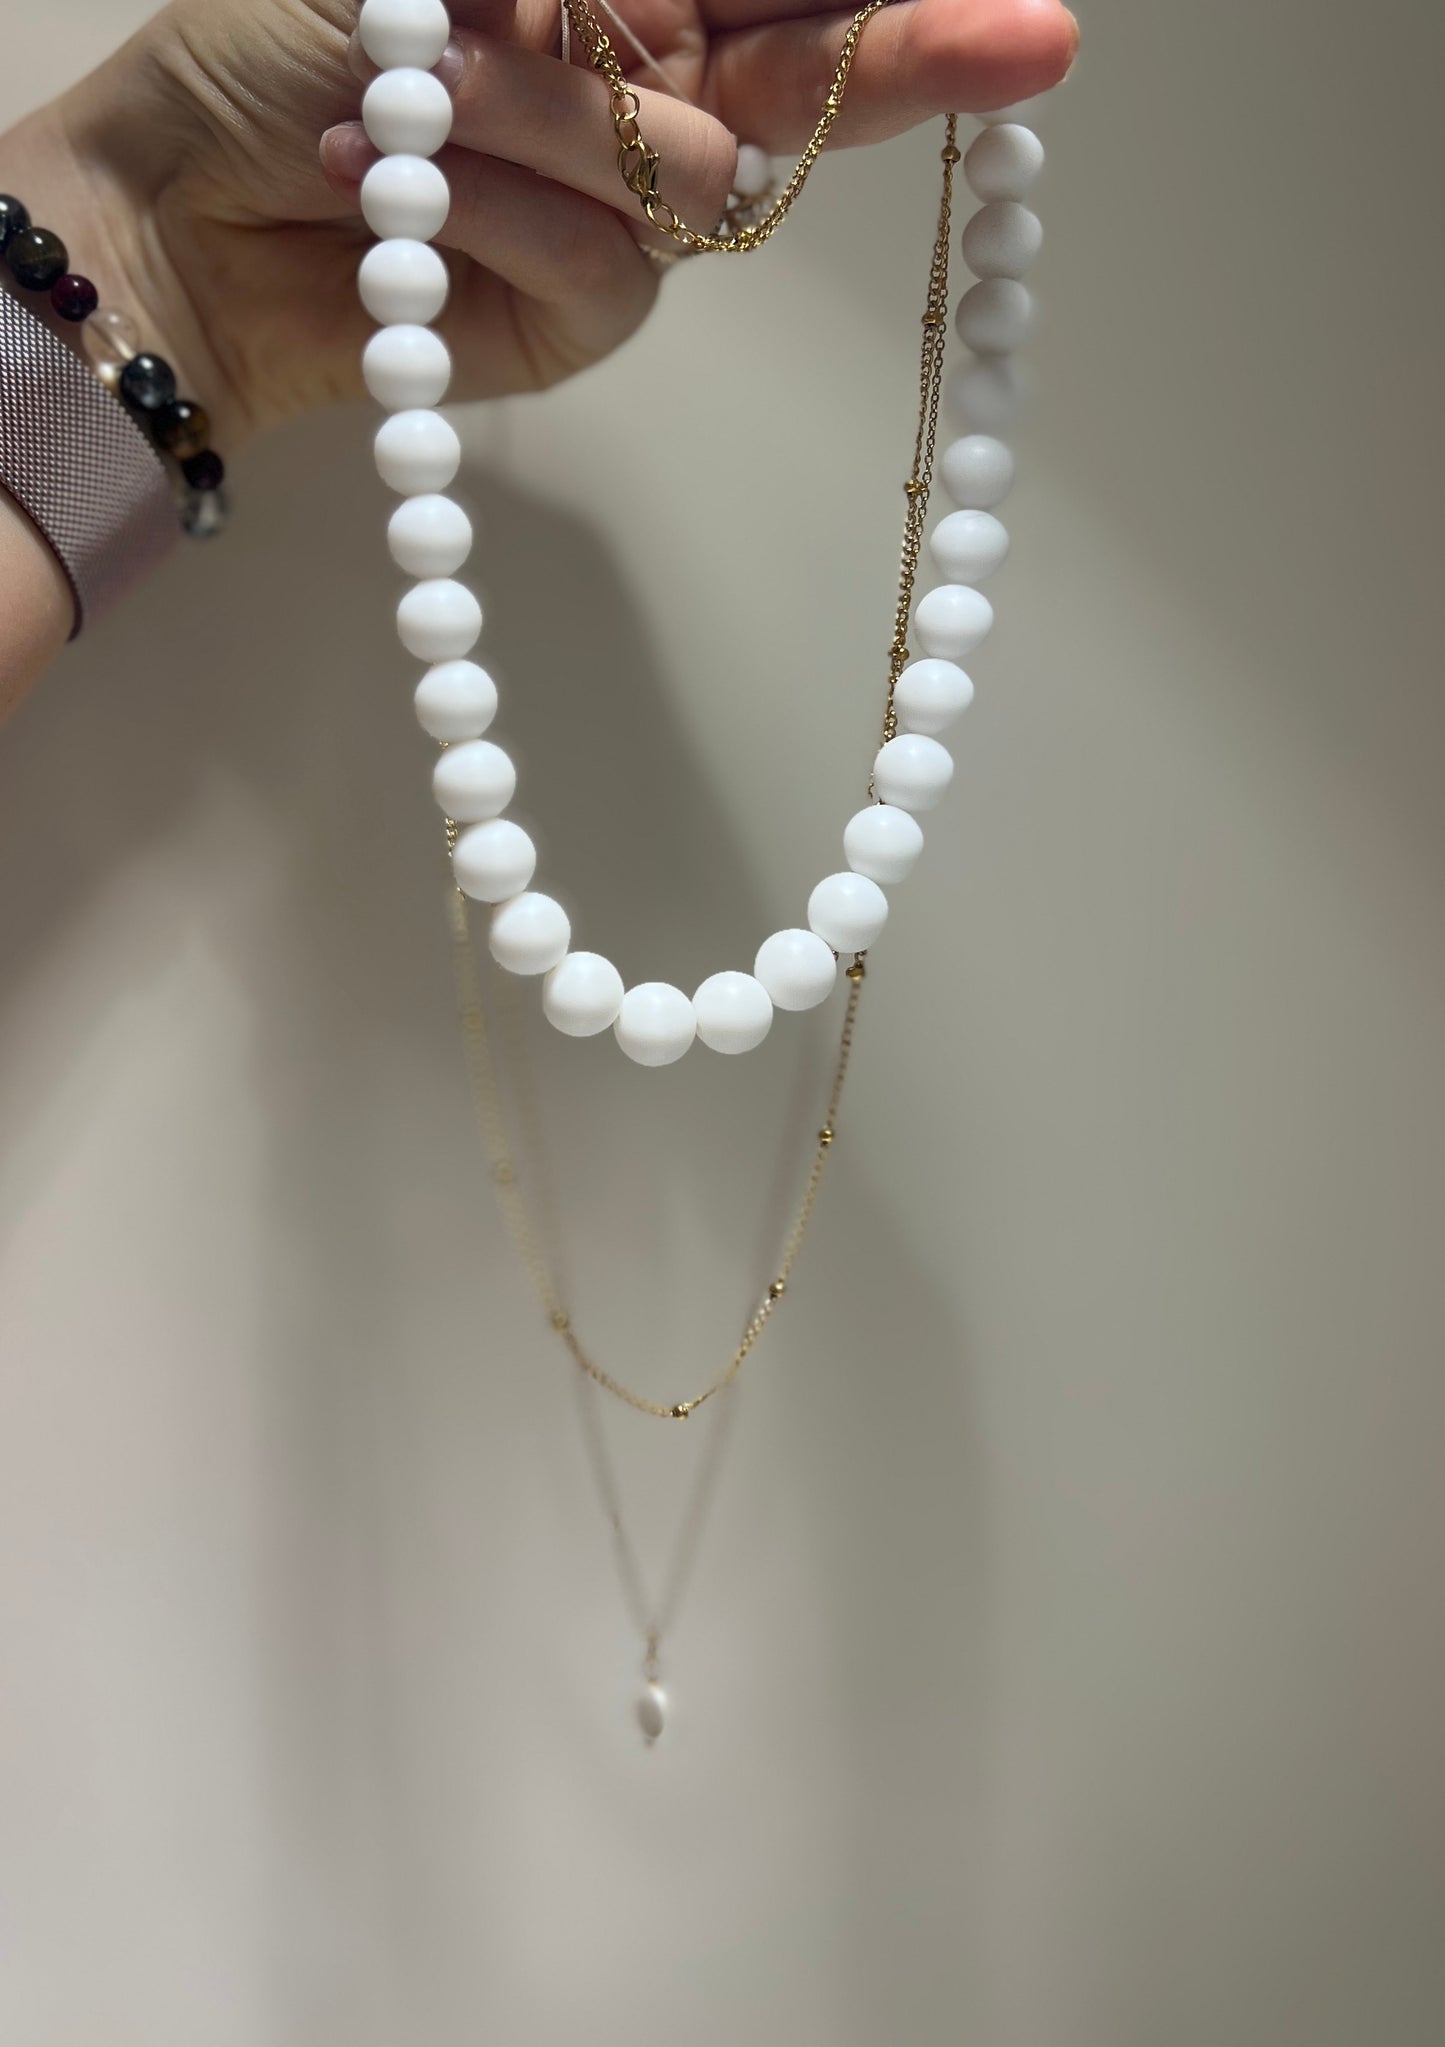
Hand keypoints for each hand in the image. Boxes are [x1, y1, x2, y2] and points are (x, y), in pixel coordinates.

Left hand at [0, 0, 1075, 449]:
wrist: (172, 217)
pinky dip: (496, 220)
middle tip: (1037, 37)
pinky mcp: (584, 320)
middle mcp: (647, 95)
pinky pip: (608, 271)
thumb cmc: (270, 45)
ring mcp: (624, 218)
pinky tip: (396, 199)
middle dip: (926, 49)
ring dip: (542, 126)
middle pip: (824, 77)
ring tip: (396, 113)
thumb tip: (726, 19)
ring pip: (693, 179)